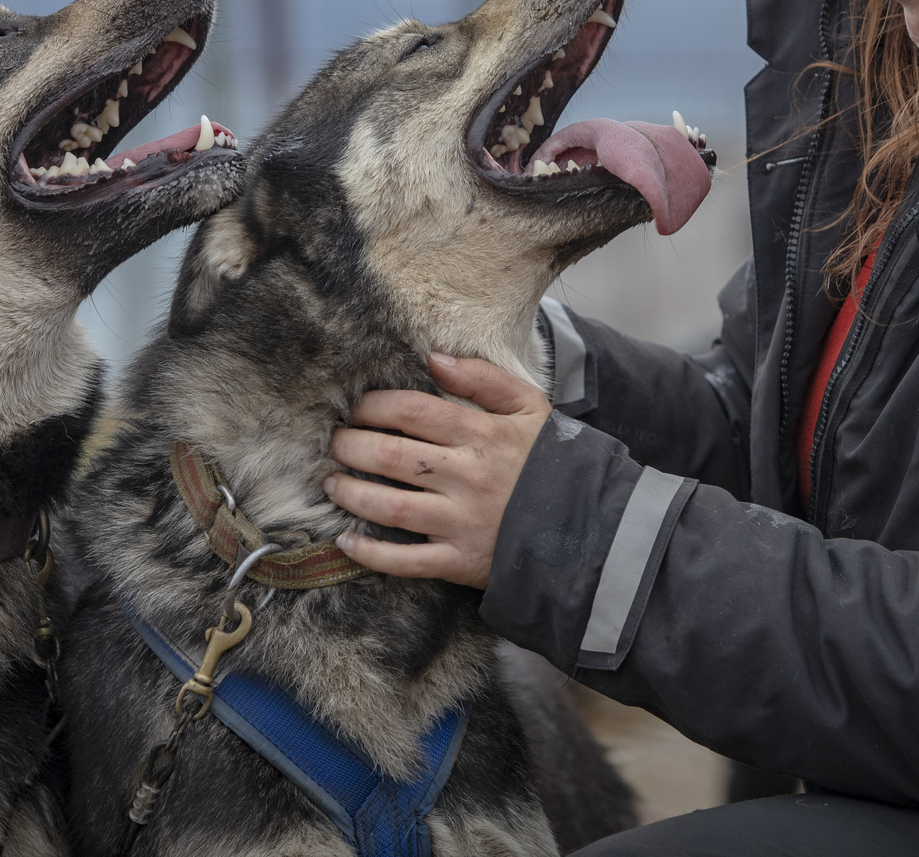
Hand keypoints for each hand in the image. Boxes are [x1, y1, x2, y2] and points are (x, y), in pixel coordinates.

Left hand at [324, 352, 551, 588]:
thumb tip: (435, 358)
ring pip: (390, 506)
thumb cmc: (550, 461)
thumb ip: (484, 379)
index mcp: (482, 435)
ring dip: (352, 494)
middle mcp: (467, 477)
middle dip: (352, 447)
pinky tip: (345, 541)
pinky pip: (407, 561)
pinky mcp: (460, 560)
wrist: (587, 525)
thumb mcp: (530, 408)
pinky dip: (372, 554)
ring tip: (331, 484)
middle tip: (334, 443)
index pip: (413, 411)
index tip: (356, 407)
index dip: (375, 406)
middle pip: (392, 455)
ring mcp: (461, 522)